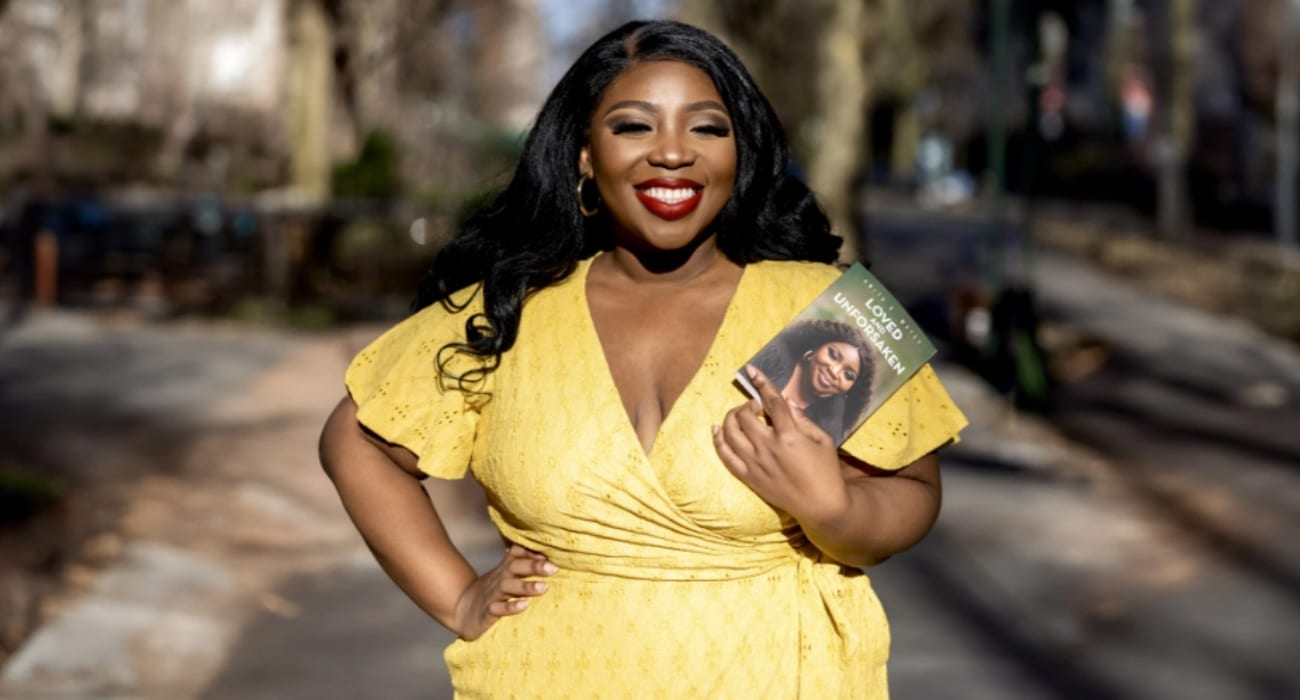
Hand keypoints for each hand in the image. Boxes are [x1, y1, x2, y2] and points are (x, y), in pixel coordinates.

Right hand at [452, 544, 556, 640]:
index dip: (532, 550)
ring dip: (526, 586)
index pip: (517, 553)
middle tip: (553, 568)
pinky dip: (511, 607)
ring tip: (544, 587)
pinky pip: (498, 609)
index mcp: (505, 570)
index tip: (551, 552)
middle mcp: (499, 579)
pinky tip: (524, 605)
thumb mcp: (505, 577)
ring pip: (508, 587)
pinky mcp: (487, 612)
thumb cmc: (492, 593)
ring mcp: (492, 595)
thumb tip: (549, 559)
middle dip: (534, 566)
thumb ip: (523, 567)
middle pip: (515, 567)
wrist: (461, 611)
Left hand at [713, 365, 848, 524]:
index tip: (752, 371)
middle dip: (748, 404)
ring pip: (730, 432)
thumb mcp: (823, 440)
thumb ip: (803, 419)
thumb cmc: (826, 471)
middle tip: (756, 407)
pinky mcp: (748, 477)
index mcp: (789, 436)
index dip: (762, 383)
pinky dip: (718, 440)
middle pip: (745, 415)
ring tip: (740, 415)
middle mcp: (768, 448)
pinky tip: (716, 429)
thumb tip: (785, 401)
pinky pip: (725, 456)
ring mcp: (755, 463)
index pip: (771, 402)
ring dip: (731, 417)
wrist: (820, 505)